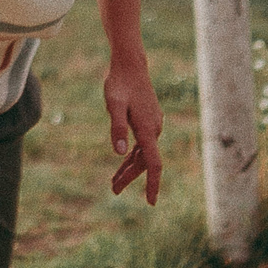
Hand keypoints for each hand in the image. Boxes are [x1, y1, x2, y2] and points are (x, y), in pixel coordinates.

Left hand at [105, 55, 162, 203]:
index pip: (153, 164)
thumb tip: (119, 153)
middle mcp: (154, 129)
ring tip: (114, 182)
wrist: (130, 65)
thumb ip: (117, 127)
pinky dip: (131, 155)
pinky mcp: (148, 120)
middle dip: (130, 177)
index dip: (152, 184)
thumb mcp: (113, 104)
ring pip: (143, 153)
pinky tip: (122, 161)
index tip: (151, 201)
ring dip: (129, 168)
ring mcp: (153, 124)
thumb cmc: (119, 84)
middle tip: (114, 190)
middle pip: (145, 161)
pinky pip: (142, 144)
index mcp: (147, 129)